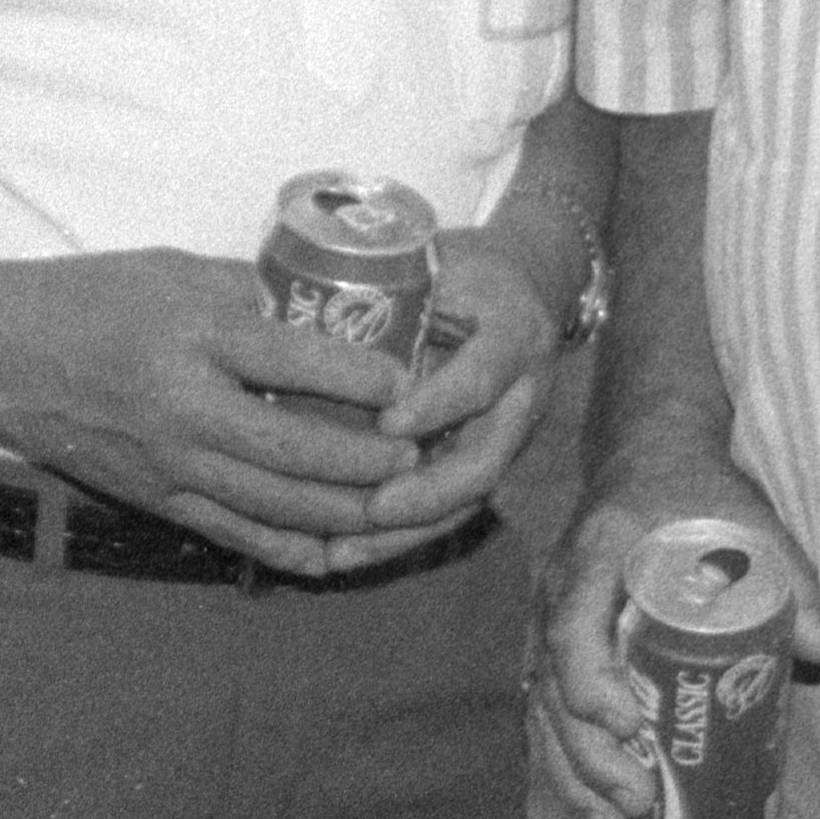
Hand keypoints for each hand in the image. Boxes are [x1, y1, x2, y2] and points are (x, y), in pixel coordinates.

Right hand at [0, 247, 434, 576]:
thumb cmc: (86, 298)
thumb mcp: (172, 269)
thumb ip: (249, 292)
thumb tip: (331, 307)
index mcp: (191, 336)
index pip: (295, 359)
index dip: (364, 375)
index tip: (409, 378)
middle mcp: (183, 409)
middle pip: (297, 448)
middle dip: (370, 459)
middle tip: (421, 453)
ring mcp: (168, 465)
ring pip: (276, 504)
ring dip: (345, 509)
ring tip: (397, 500)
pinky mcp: (155, 500)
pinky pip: (235, 534)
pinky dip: (290, 547)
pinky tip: (336, 551)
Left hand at [337, 233, 568, 535]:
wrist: (525, 286)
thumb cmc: (464, 270)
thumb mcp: (439, 263)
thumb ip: (391, 293)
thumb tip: (294, 318)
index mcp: (513, 335)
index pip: (481, 377)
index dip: (438, 403)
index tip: (389, 421)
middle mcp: (522, 396)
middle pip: (484, 460)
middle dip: (426, 492)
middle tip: (371, 508)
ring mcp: (509, 437)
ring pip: (467, 500)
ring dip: (406, 533)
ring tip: (343, 551)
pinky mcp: (486, 462)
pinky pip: (448, 512)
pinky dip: (399, 539)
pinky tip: (342, 555)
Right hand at [528, 447, 819, 818]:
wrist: (645, 457)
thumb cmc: (694, 490)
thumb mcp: (745, 515)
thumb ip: (786, 572)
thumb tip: (819, 651)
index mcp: (594, 557)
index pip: (572, 629)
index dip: (591, 685)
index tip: (631, 728)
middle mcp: (556, 595)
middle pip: (550, 690)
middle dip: (589, 757)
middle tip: (640, 802)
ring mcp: (549, 625)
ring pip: (542, 713)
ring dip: (575, 777)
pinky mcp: (557, 650)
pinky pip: (550, 715)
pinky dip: (571, 768)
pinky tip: (603, 812)